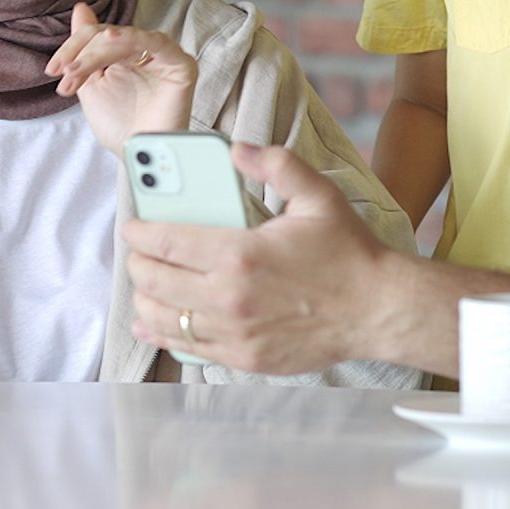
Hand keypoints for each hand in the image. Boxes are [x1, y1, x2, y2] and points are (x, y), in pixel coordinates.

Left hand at [46, 3, 195, 154]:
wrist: (137, 156)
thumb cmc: (119, 125)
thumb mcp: (92, 84)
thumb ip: (85, 49)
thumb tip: (80, 8)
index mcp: (126, 52)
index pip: (96, 35)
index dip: (72, 47)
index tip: (53, 70)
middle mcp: (147, 50)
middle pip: (108, 34)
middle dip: (81, 53)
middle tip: (65, 75)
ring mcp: (165, 56)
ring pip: (126, 37)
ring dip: (96, 52)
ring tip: (77, 72)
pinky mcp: (182, 65)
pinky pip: (156, 43)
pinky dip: (133, 39)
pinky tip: (112, 40)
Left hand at [122, 143, 395, 373]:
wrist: (378, 309)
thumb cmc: (348, 252)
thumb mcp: (317, 195)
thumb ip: (275, 164)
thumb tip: (237, 150)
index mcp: (240, 254)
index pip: (166, 243)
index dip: (139, 233)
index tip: (131, 226)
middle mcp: (229, 298)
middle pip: (154, 281)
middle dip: (138, 262)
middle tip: (139, 251)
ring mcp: (235, 334)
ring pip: (164, 318)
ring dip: (145, 299)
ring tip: (146, 283)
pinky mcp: (244, 358)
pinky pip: (188, 348)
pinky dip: (165, 334)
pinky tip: (156, 323)